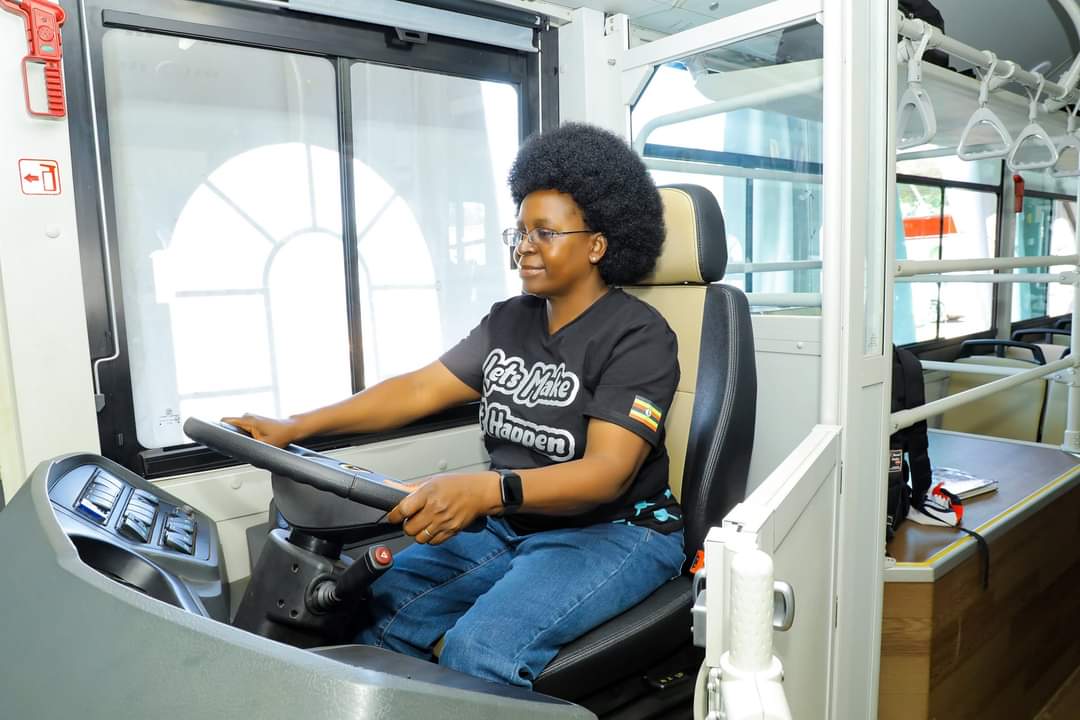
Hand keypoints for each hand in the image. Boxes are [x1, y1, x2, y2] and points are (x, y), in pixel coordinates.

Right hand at [220, 413, 300, 447]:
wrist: (292, 429)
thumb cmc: (282, 434)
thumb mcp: (265, 445)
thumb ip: (251, 448)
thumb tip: (241, 453)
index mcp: (247, 420)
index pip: (225, 421)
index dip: (218, 429)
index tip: (216, 437)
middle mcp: (247, 417)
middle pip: (229, 426)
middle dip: (229, 436)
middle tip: (232, 445)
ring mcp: (250, 419)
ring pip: (236, 428)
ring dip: (237, 436)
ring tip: (244, 444)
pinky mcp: (253, 422)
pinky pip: (242, 429)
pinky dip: (243, 436)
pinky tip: (249, 442)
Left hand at [386, 472, 500, 544]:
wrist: (479, 493)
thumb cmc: (456, 485)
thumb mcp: (432, 480)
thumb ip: (412, 488)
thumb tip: (392, 489)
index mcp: (428, 494)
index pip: (403, 510)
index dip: (394, 515)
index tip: (393, 516)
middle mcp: (435, 509)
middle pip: (409, 528)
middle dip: (407, 524)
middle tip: (411, 519)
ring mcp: (443, 522)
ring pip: (419, 538)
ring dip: (417, 533)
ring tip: (422, 524)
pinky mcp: (451, 531)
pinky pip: (433, 542)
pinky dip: (430, 538)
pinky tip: (432, 529)